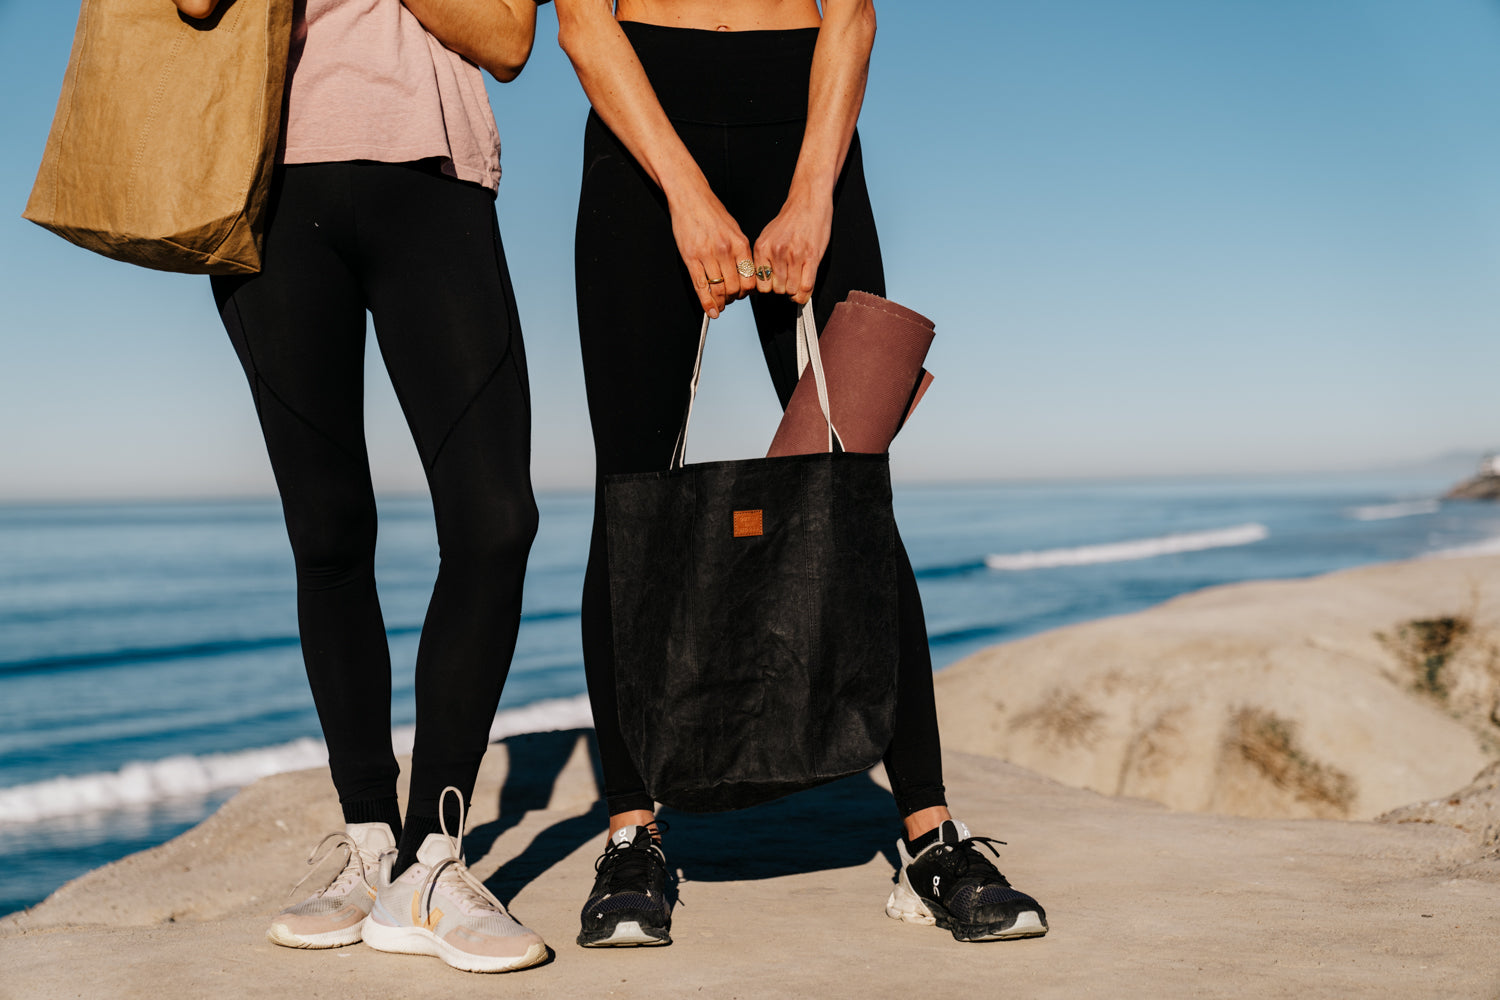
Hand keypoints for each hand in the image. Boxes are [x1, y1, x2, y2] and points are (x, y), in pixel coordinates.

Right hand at [667, 184, 753, 318]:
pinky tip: (710, 310)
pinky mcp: (691, 258)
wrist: (691, 197)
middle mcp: (725, 251)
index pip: (749, 279)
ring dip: (720, 301)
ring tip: (720, 305)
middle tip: (730, 300)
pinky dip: (706, 302)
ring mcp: (707, 255)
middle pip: (734, 287)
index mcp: (739, 244)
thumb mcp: (734, 230)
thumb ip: (740, 252)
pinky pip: (700, 286)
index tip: (742, 294)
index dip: (747, 291)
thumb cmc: (712, 212)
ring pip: (718, 289)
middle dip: (733, 298)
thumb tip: (744, 273)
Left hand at [752, 190, 832, 304]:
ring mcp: (794, 255)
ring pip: (791, 290)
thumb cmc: (790, 220)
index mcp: (762, 248)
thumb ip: (764, 259)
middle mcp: (776, 252)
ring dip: (795, 290)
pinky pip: (806, 287)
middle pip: (776, 290)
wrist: (808, 202)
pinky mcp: (811, 257)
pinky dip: (805, 293)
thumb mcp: (768, 237)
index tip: (774, 286)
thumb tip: (764, 282)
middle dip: (783, 288)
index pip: (760, 285)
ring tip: (797, 279)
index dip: (769, 288)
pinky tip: (805, 287)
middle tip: (788, 280)